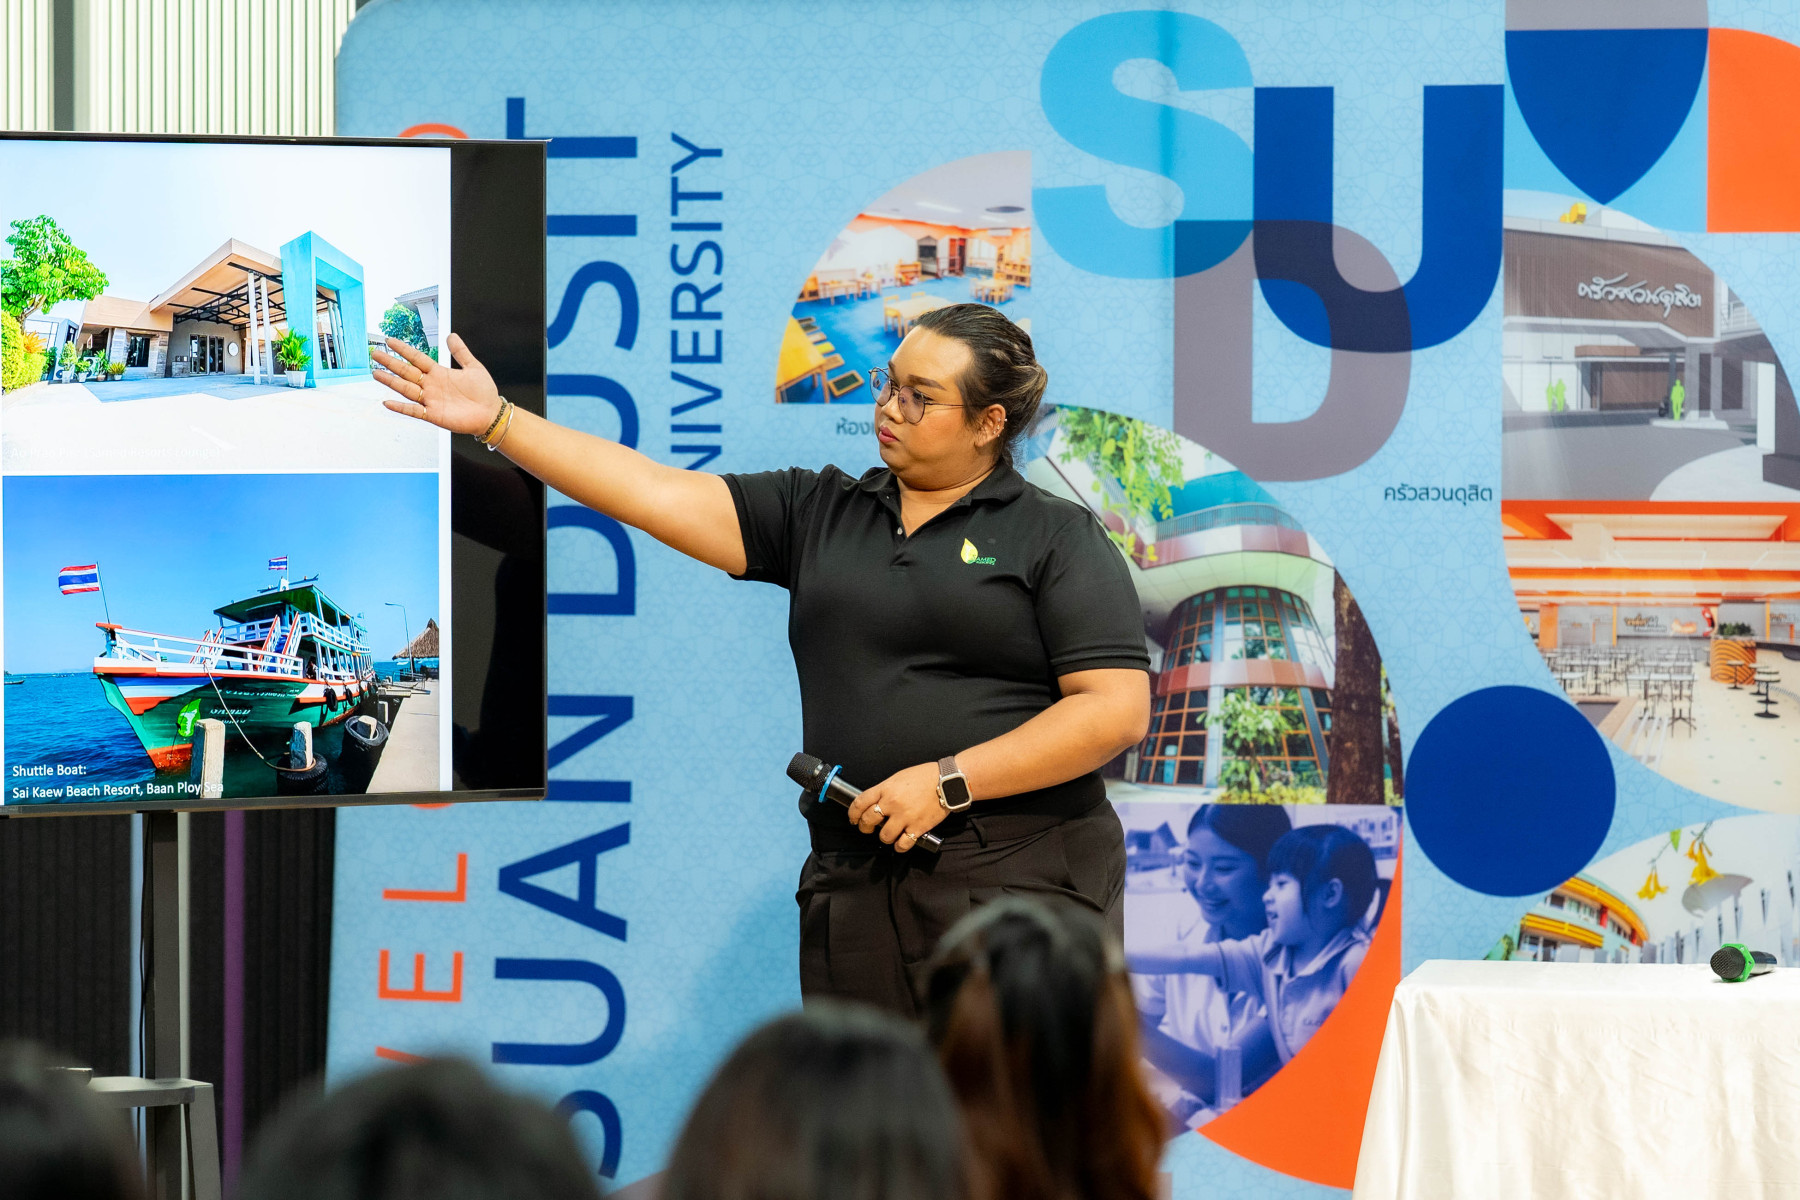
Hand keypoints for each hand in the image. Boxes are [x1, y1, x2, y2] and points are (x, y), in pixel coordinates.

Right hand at [370, 332, 501, 434]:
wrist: (491, 414)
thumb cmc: (484, 392)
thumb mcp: (473, 367)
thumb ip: (460, 352)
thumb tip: (452, 336)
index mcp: (439, 373)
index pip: (417, 358)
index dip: (404, 350)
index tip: (390, 340)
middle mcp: (432, 385)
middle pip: (407, 371)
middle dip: (391, 363)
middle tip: (376, 354)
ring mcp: (431, 400)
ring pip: (406, 389)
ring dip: (391, 382)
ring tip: (376, 373)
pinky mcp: (433, 414)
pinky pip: (413, 410)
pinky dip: (401, 407)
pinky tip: (388, 402)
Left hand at [845, 762, 949, 852]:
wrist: (948, 781)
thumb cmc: (926, 776)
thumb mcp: (899, 777)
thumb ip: (886, 790)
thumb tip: (876, 802)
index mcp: (886, 788)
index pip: (860, 802)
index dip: (853, 813)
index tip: (853, 819)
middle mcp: (892, 803)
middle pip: (868, 820)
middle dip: (865, 827)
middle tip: (868, 828)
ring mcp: (905, 816)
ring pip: (884, 836)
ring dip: (884, 837)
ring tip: (888, 834)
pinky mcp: (918, 827)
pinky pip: (903, 844)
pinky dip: (899, 846)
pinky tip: (900, 843)